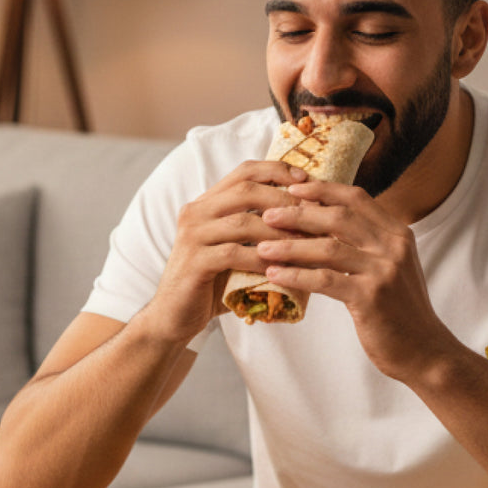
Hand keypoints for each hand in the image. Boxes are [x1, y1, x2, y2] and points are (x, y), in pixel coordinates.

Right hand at [141, 160, 308, 343]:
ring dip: (278, 232)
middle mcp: (196, 212)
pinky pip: (234, 254)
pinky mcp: (193, 262)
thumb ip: (256, 232)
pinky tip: (282, 267)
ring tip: (306, 243)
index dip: (277, 171)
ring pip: (243, 222)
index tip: (306, 180)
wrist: (174, 316)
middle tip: (313, 214)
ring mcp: (192, 236)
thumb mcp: (235, 250)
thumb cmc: (211, 283)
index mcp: (207, 203)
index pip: (244, 172)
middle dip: (283, 200)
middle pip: (246, 190)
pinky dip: (261, 259)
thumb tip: (307, 221)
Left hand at [256, 180, 462, 380]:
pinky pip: (324, 280)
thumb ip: (368, 244)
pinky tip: (275, 276)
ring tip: (262, 249)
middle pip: (338, 216)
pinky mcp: (371, 297)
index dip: (322, 190)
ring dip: (290, 246)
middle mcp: (394, 246)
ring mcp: (384, 270)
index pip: (356, 198)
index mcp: (398, 233)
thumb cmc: (400, 311)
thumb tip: (327, 225)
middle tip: (267, 216)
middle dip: (298, 214)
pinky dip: (296, 276)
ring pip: (327, 247)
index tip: (292, 189)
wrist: (425, 351)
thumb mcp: (390, 268)